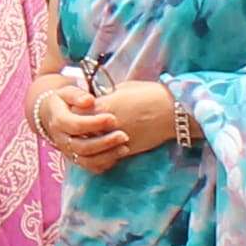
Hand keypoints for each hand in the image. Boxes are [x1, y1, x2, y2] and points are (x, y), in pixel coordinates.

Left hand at [42, 76, 182, 171]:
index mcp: (102, 107)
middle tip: (75, 127)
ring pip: (90, 147)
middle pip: (79, 131)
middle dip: (76, 129)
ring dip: (87, 144)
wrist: (172, 112)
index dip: (73, 111)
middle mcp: (104, 126)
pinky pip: (106, 157)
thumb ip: (106, 96)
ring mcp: (114, 140)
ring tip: (86, 139)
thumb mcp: (124, 88)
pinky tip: (102, 150)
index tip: (74, 109)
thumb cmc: (150, 94)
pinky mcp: (126, 151)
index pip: (75, 112)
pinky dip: (102, 155)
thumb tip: (98, 98)